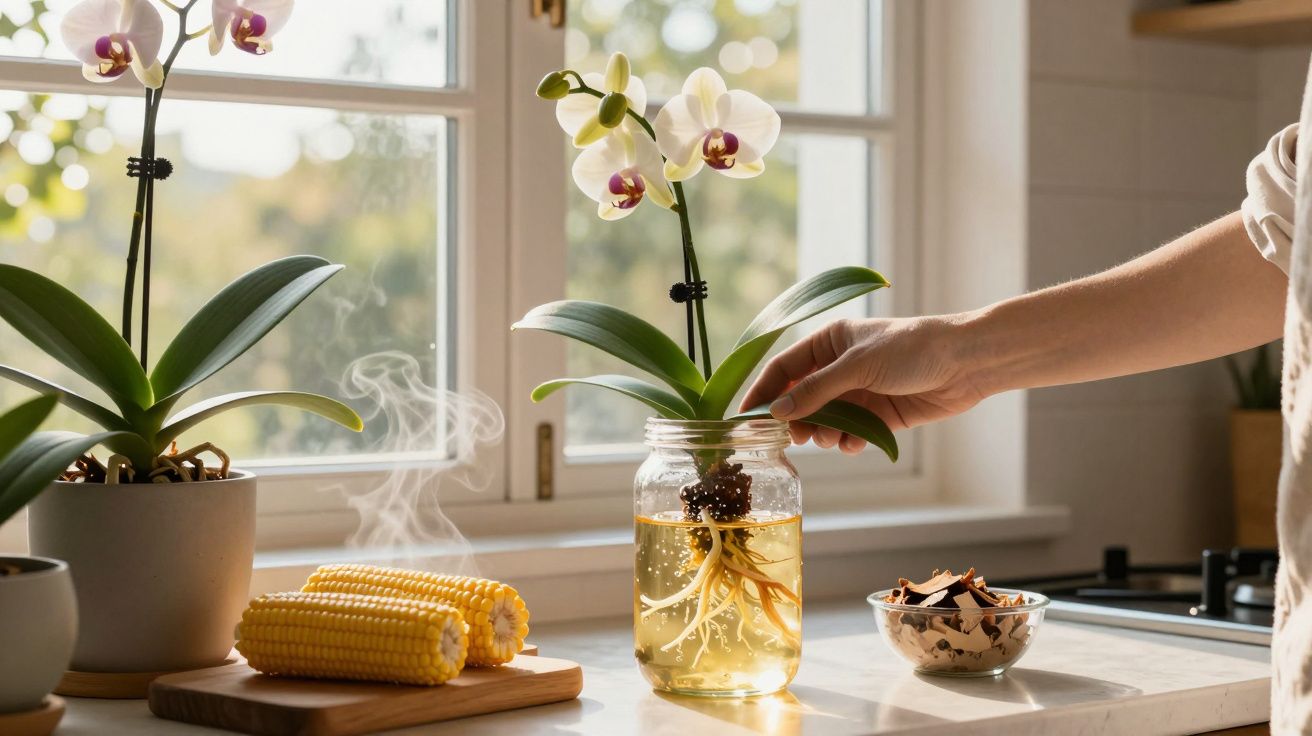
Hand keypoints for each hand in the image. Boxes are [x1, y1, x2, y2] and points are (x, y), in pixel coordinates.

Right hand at [740, 316, 990, 453]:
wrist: (966, 363)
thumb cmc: (912, 349)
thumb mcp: (858, 366)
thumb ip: (816, 390)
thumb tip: (777, 412)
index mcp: (829, 342)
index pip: (783, 368)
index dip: (763, 391)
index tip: (744, 418)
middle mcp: (840, 366)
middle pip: (800, 398)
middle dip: (797, 420)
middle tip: (795, 438)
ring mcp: (859, 392)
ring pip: (824, 420)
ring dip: (824, 433)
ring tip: (833, 438)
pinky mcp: (879, 415)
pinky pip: (850, 433)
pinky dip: (848, 442)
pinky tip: (856, 443)